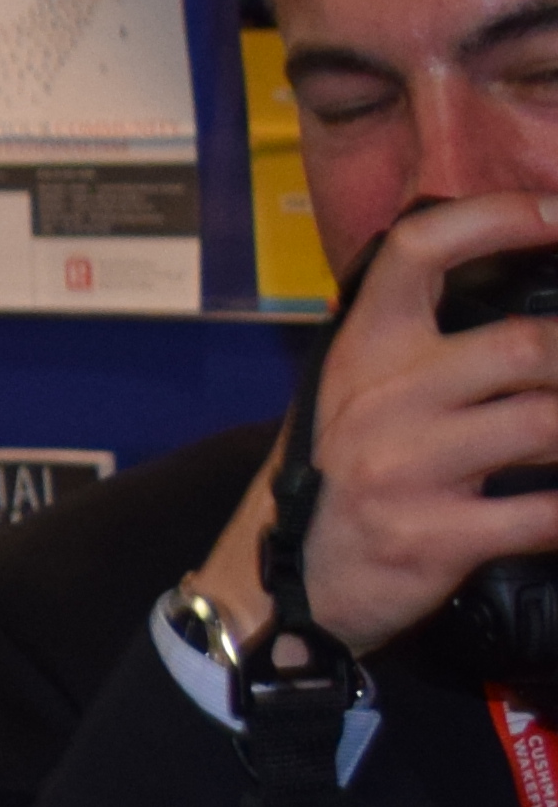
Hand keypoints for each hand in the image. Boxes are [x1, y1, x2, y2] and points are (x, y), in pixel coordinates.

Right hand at [191, 189, 557, 645]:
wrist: (275, 588)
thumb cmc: (337, 480)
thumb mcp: (354, 395)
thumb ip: (420, 348)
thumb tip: (527, 303)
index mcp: (364, 350)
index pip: (422, 251)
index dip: (500, 217)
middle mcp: (383, 399)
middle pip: (526, 345)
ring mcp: (407, 469)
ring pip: (547, 424)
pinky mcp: (432, 537)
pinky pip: (544, 516)